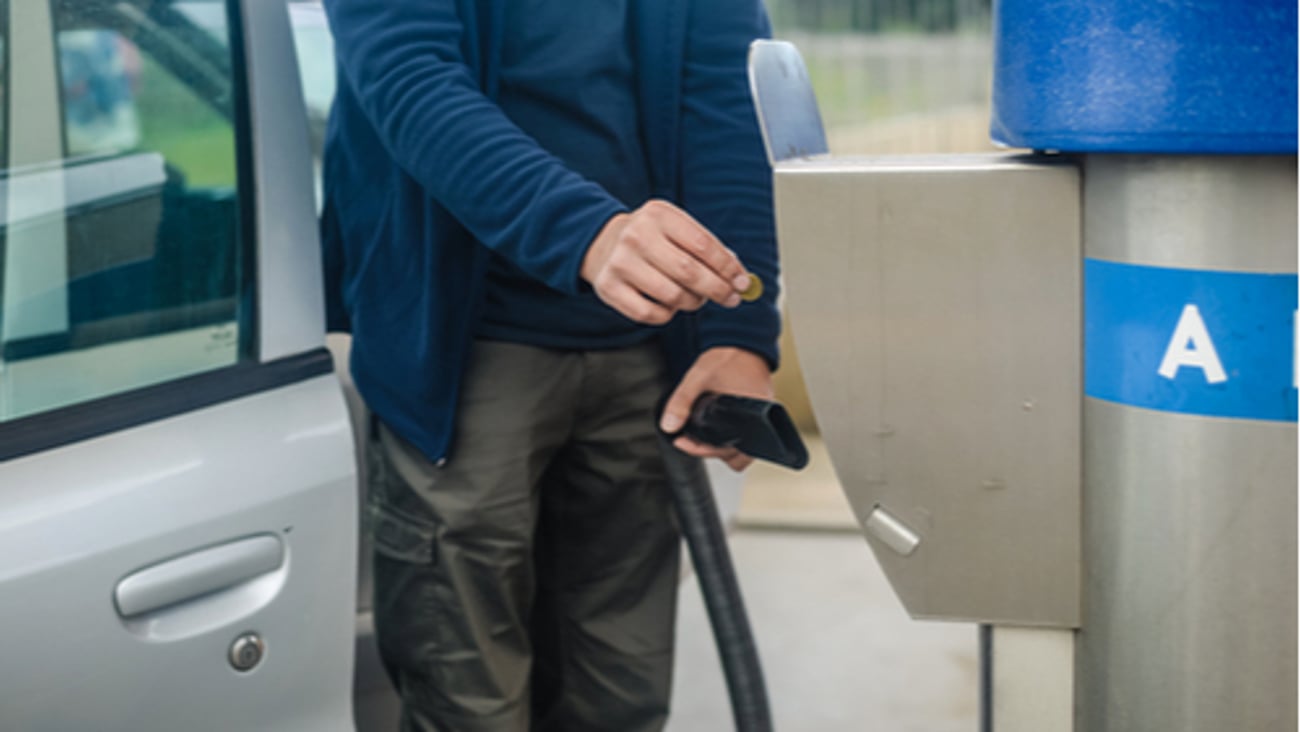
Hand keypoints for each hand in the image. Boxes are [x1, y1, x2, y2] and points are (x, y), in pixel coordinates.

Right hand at [581, 200, 752, 324]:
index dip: (727, 267)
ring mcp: (620, 263)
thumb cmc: (652, 238)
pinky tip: (668, 304)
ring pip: (672, 296)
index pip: (703, 244)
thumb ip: (707, 248)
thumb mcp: (677, 229)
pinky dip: (667, 314)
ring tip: (696, 298)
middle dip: (717, 289)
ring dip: (693, 302)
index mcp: (659, 215)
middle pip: (689, 272)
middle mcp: (636, 236)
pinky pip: (651, 314)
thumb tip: (738, 275)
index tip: (743, 282)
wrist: (603, 243)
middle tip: (731, 299)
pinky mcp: (609, 288)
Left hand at [659, 347, 773, 471]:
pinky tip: (717, 426)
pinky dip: (732, 435)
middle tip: (692, 441)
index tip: (683, 443)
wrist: (743, 338)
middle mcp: (762, 421)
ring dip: (724, 446)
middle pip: (740, 456)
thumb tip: (669, 427)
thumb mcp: (698, 378)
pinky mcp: (760, 412)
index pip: (730, 451)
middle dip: (715, 452)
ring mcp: (763, 418)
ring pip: (744, 448)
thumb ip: (681, 402)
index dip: (703, 451)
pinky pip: (747, 434)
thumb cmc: (727, 356)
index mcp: (751, 416)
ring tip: (704, 436)